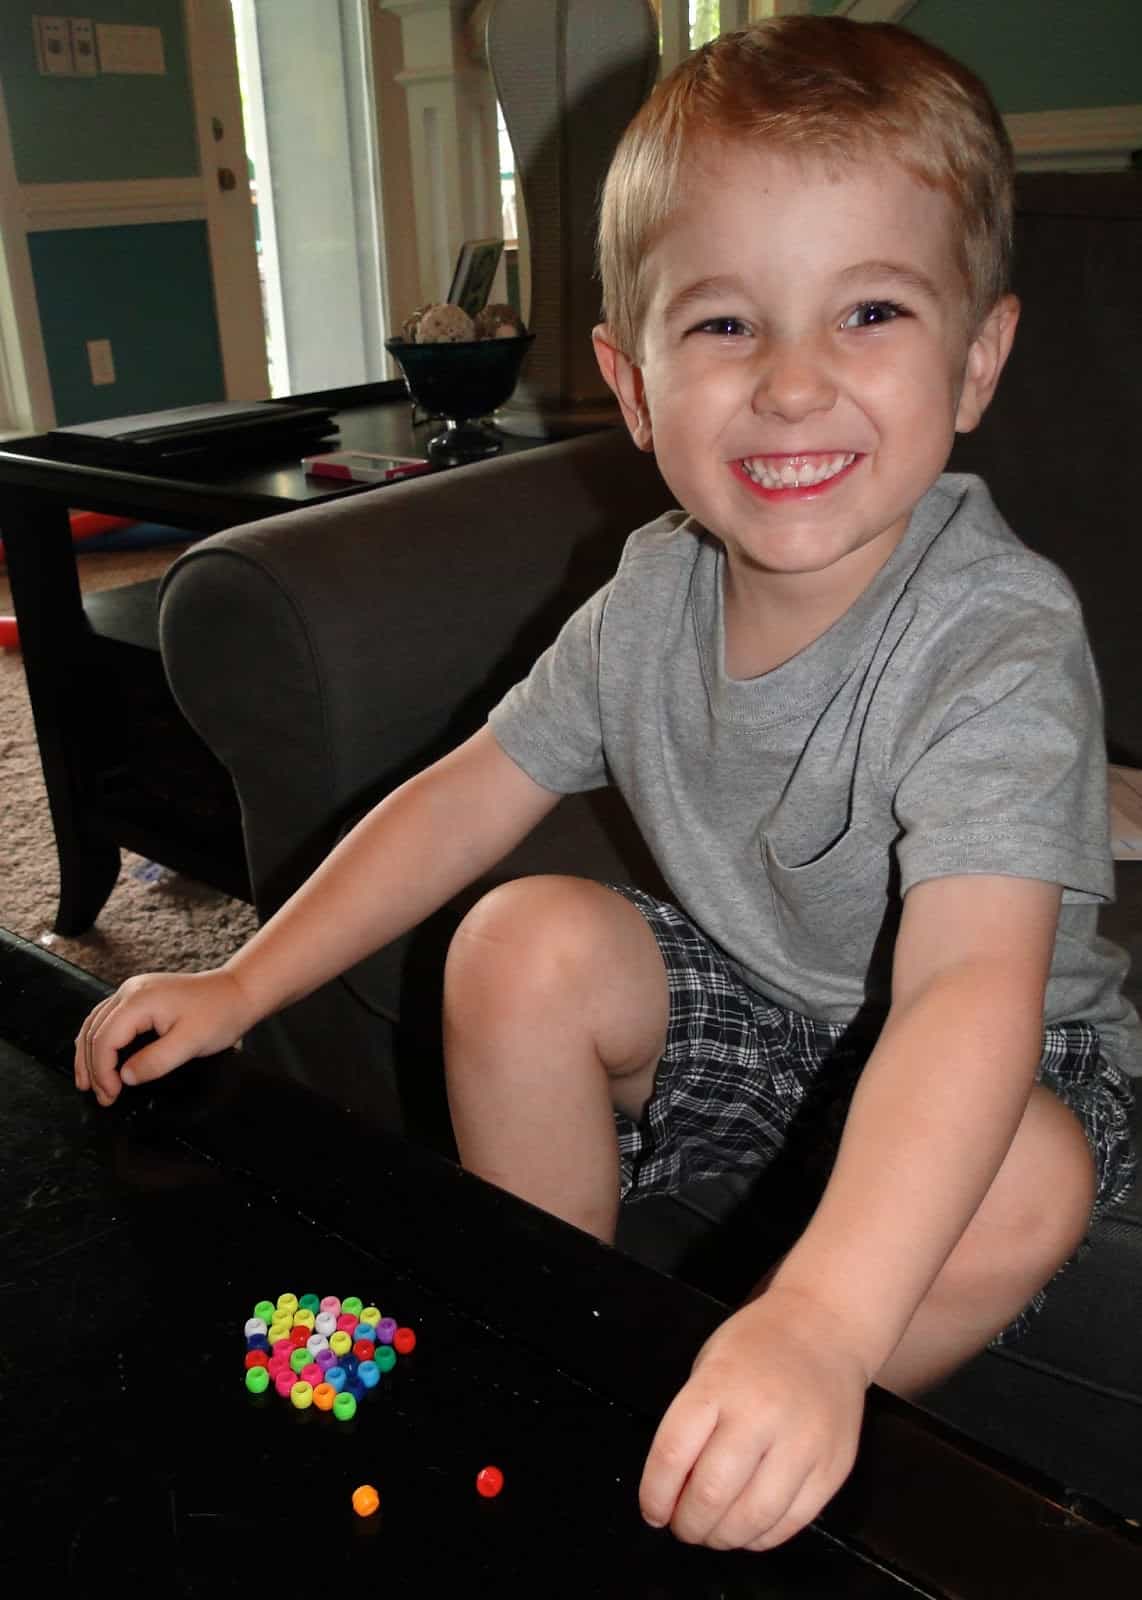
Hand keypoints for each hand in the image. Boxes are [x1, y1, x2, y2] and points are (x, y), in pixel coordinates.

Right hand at [74, 969, 255, 1106]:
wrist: (237, 992)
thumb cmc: (219, 1014)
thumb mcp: (190, 1044)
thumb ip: (155, 1062)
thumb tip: (125, 1077)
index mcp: (139, 1000)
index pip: (104, 1039)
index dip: (102, 1072)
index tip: (110, 1096)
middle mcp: (130, 991)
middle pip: (94, 1031)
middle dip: (91, 1067)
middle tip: (100, 1097)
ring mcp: (134, 990)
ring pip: (96, 1023)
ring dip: (89, 1054)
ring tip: (88, 1083)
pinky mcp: (140, 996)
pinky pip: (109, 1018)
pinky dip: (100, 1040)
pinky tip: (98, 1057)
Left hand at [639, 1286, 868, 1550]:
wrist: (825, 1328)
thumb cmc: (756, 1346)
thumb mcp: (709, 1365)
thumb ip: (692, 1423)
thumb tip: (675, 1491)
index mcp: (719, 1384)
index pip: (673, 1453)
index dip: (655, 1494)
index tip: (653, 1511)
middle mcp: (761, 1415)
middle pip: (711, 1494)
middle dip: (688, 1524)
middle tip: (683, 1526)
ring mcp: (802, 1444)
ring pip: (753, 1518)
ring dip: (723, 1538)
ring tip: (713, 1531)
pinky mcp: (833, 1468)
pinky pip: (791, 1522)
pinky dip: (761, 1537)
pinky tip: (748, 1527)